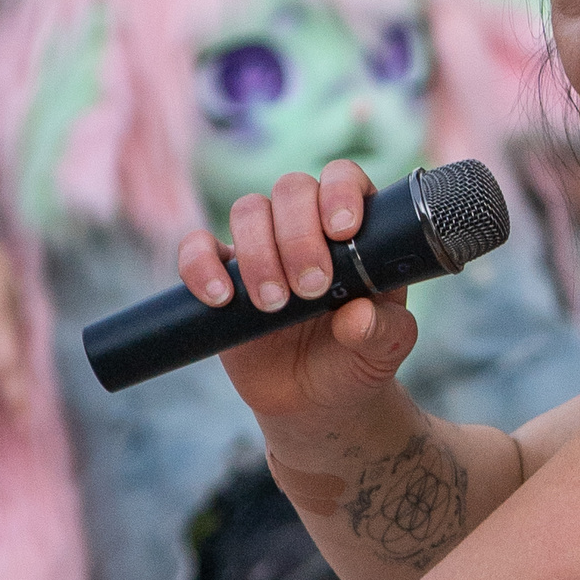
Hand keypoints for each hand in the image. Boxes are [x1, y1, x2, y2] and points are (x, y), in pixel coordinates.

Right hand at [177, 160, 419, 439]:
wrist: (314, 401)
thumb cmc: (355, 361)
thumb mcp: (382, 353)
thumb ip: (383, 333)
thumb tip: (358, 316)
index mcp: (355, 230)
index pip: (344, 178)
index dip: (339, 192)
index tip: (341, 231)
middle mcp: (306, 226)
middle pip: (292, 189)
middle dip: (299, 234)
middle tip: (311, 287)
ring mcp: (262, 245)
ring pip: (249, 210)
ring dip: (259, 252)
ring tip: (274, 305)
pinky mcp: (222, 273)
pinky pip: (197, 247)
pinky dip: (201, 265)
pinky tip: (222, 298)